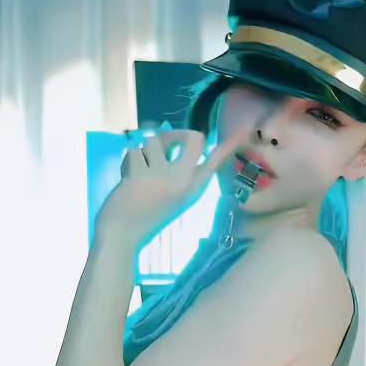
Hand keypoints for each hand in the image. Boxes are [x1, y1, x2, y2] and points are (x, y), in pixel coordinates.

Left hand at [95, 126, 248, 252]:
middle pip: (192, 138)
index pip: (215, 163)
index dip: (228, 146)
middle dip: (174, 134)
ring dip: (143, 153)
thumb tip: (171, 139)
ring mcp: (162, 177)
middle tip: (162, 144)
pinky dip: (127, 162)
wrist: (122, 235)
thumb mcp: (172, 198)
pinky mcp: (141, 174)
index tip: (243, 130)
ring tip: (138, 172)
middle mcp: (183, 181)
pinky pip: (133, 151)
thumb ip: (177, 173)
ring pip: (154, 141)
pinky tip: (126, 179)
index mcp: (193, 189)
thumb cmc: (146, 218)